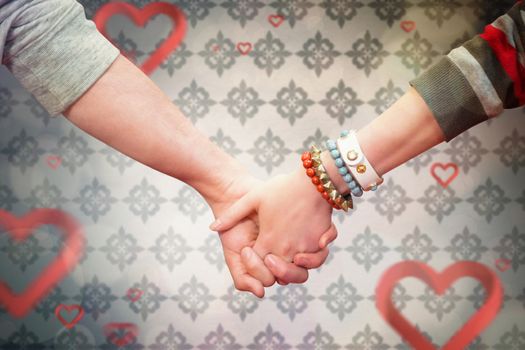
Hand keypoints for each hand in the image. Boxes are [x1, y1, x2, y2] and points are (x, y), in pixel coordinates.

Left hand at [210, 167, 336, 287]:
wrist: (313, 180)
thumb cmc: (282, 187)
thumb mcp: (253, 198)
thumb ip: (232, 215)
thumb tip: (213, 227)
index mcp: (269, 241)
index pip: (258, 265)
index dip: (253, 262)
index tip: (252, 248)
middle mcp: (287, 249)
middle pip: (279, 275)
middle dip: (272, 270)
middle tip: (269, 256)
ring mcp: (305, 248)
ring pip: (299, 271)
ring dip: (293, 268)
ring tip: (289, 255)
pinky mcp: (320, 243)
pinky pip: (316, 259)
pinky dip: (311, 258)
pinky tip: (305, 249)